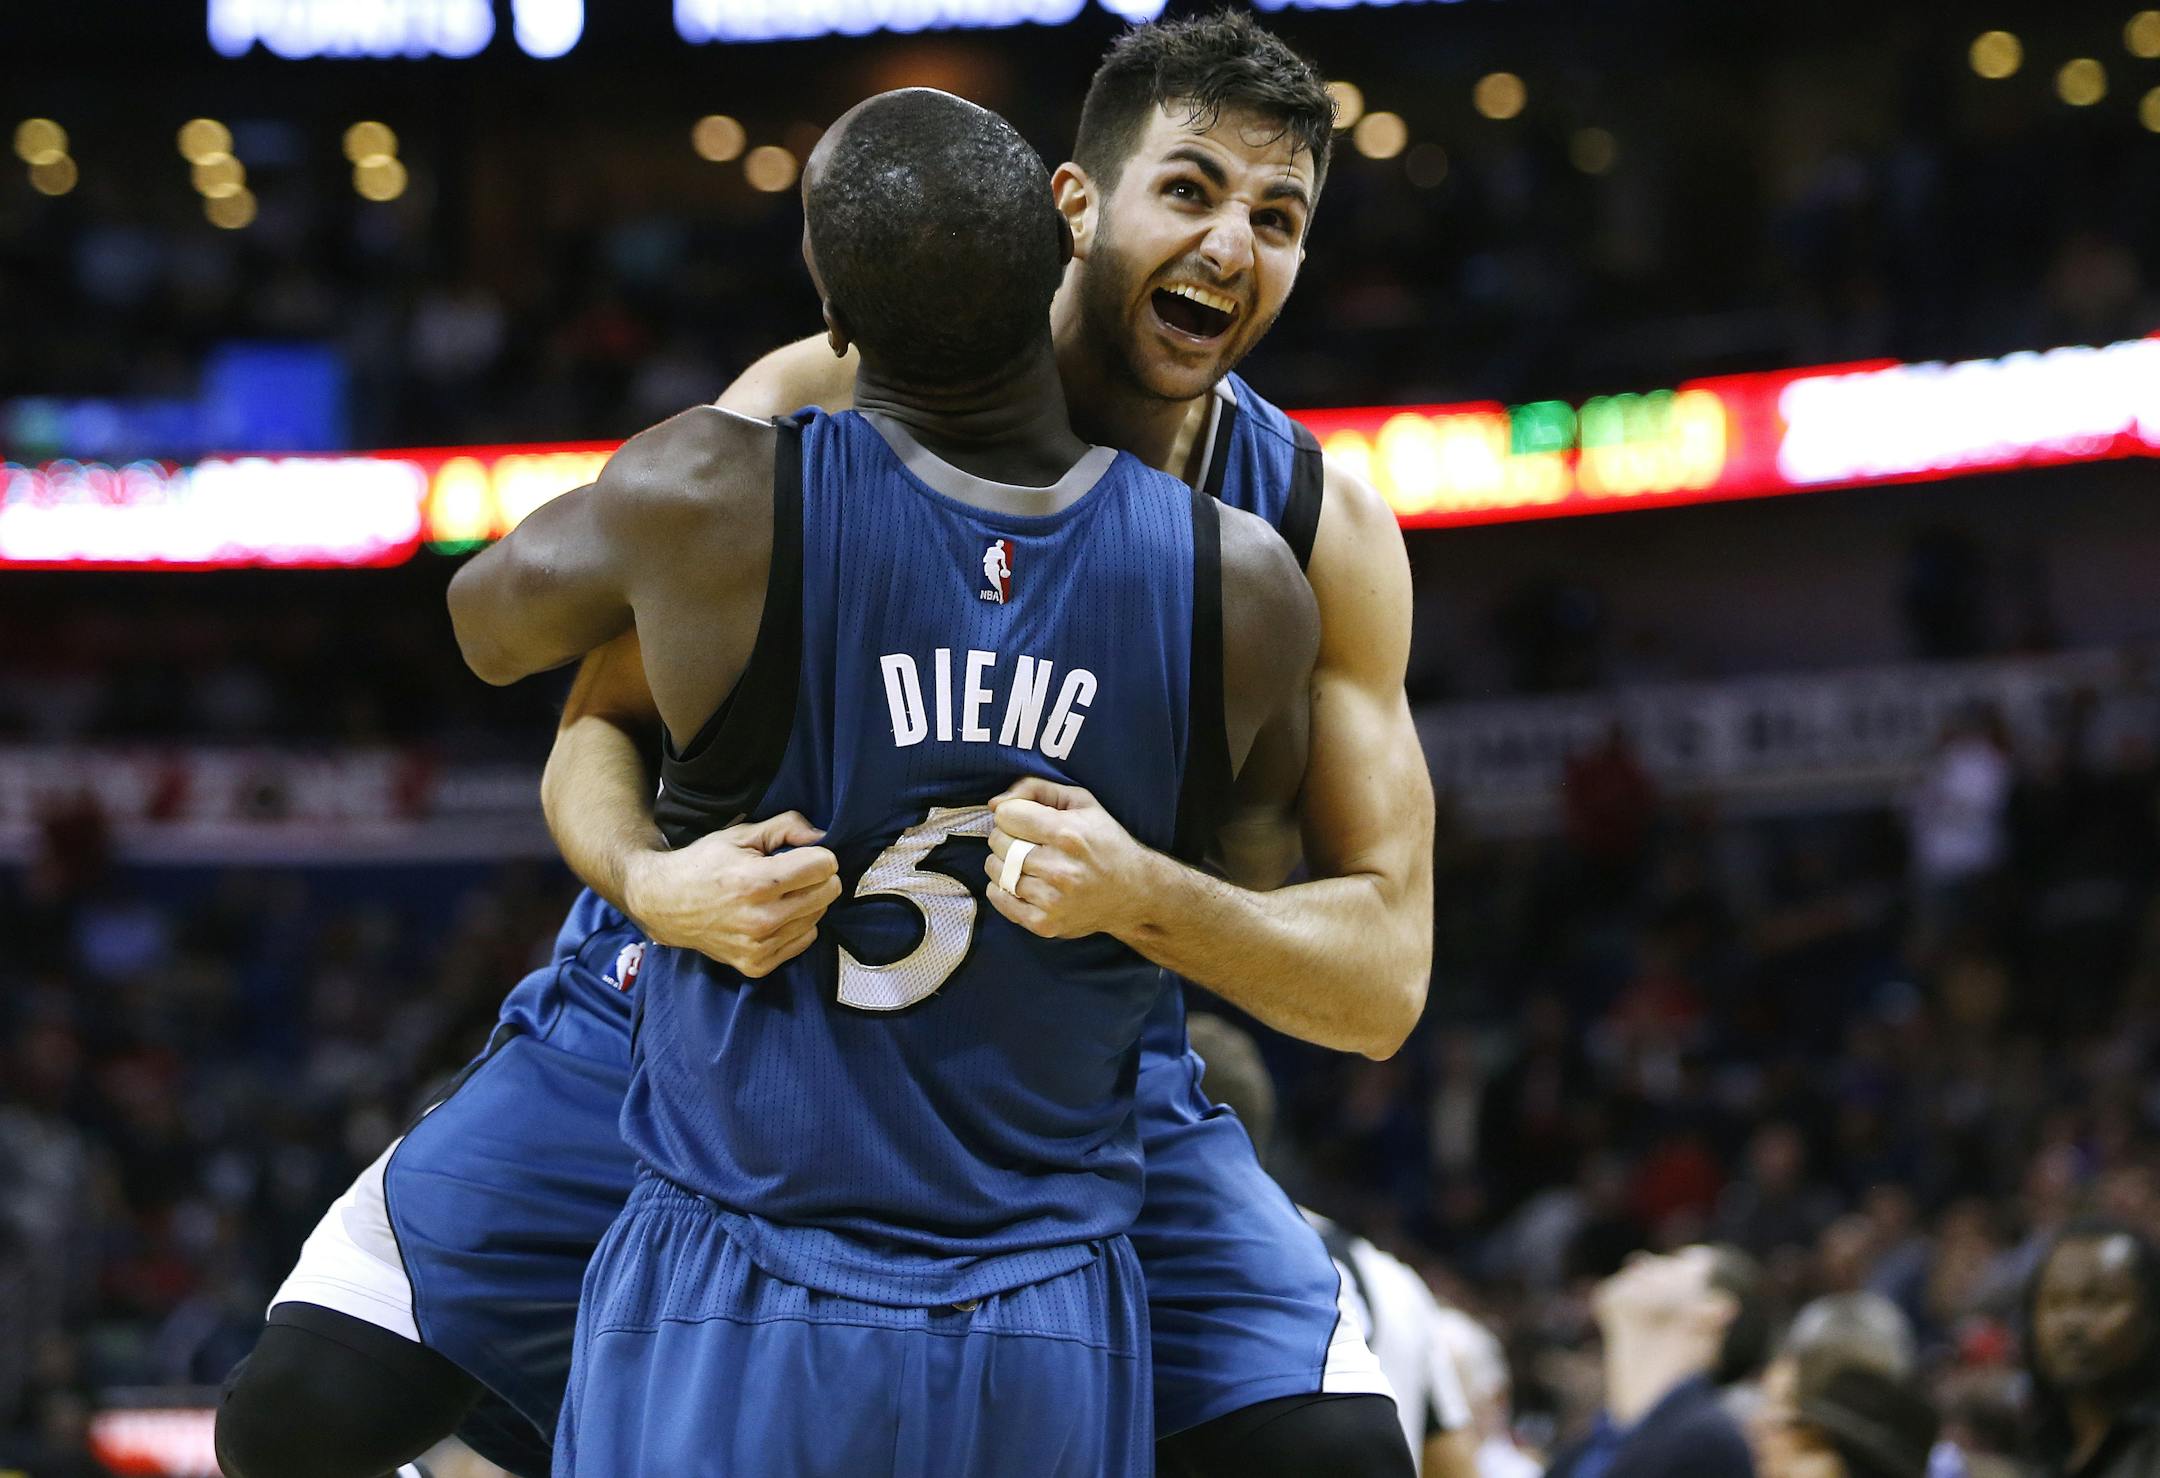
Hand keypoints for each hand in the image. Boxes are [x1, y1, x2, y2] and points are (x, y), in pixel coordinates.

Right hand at [625, 811, 840, 977]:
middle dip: (816, 878)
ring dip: (806, 902)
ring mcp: (759, 947)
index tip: (801, 854)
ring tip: (777, 895)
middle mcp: (761, 919)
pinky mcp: (757, 965)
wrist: (663, 903)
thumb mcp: (740, 834)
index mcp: (756, 882)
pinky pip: (803, 940)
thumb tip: (821, 836)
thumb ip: (786, 827)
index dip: (818, 855)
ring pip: (818, 917)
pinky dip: (795, 925)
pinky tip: (772, 915)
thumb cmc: (704, 865)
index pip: (824, 866)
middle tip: (791, 874)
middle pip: (828, 893)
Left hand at [983, 777, 1152, 940]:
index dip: (1011, 813)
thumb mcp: (1081, 802)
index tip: (1024, 819)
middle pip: (998, 842)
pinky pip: (999, 899)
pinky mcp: (1045, 924)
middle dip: (1006, 836)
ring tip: (1024, 862)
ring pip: (995, 870)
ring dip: (1003, 862)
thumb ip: (1035, 789)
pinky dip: (1001, 888)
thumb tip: (994, 803)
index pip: (1005, 816)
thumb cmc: (1105, 841)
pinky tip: (1021, 882)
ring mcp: (1051, 900)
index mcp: (1068, 834)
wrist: (1134, 892)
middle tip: (1025, 841)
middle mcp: (1059, 868)